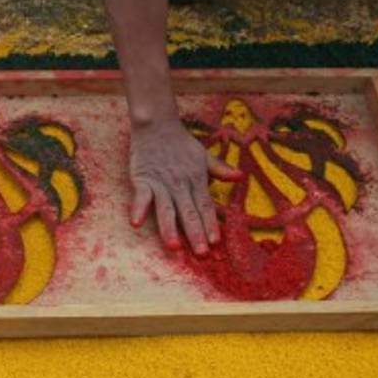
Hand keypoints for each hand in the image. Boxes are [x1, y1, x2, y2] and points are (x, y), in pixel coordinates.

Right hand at [129, 117, 241, 254]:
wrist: (157, 125)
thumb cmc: (180, 142)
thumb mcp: (203, 155)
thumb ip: (219, 169)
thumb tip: (240, 177)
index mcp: (195, 181)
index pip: (205, 207)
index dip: (211, 225)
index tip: (216, 242)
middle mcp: (180, 186)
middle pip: (189, 213)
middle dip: (195, 233)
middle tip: (201, 253)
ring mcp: (161, 184)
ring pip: (166, 209)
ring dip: (170, 228)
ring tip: (174, 246)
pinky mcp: (143, 179)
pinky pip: (141, 196)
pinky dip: (139, 208)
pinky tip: (137, 223)